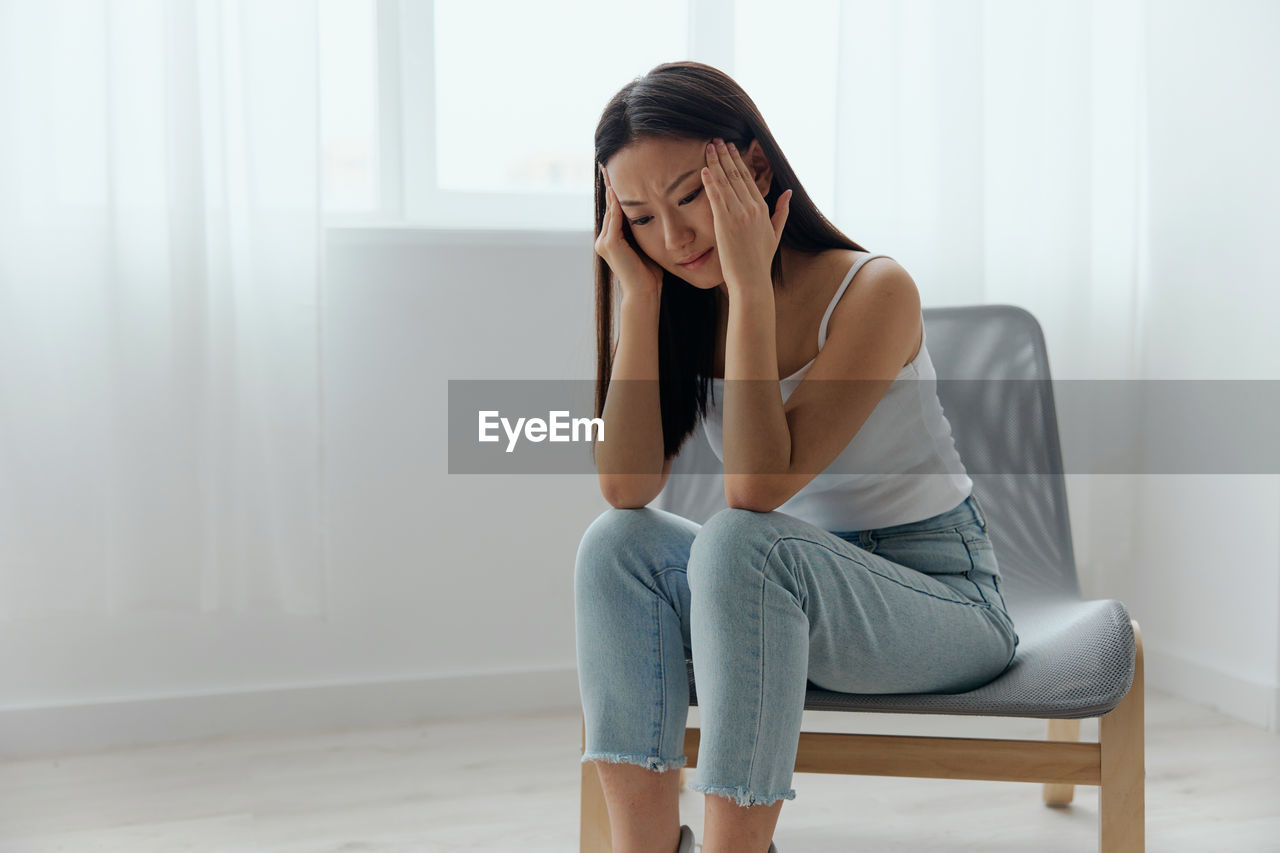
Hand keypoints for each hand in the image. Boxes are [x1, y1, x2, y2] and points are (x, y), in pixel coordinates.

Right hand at [596, 163, 664, 301]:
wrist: (645, 293)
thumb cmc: (650, 274)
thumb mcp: (646, 247)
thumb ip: (643, 232)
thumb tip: (655, 216)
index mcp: (612, 240)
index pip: (614, 210)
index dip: (615, 192)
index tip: (616, 172)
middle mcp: (603, 239)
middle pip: (609, 206)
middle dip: (609, 184)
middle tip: (607, 162)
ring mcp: (604, 242)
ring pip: (611, 209)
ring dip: (612, 188)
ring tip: (611, 169)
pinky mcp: (610, 244)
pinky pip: (615, 217)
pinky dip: (617, 202)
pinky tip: (620, 188)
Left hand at [701, 139, 791, 297]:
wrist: (751, 279)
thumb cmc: (760, 260)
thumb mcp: (776, 234)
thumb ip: (782, 211)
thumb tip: (788, 192)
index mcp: (762, 209)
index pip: (749, 179)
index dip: (738, 161)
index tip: (731, 148)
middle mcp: (752, 208)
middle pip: (737, 175)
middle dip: (726, 155)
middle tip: (718, 139)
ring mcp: (738, 215)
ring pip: (726, 182)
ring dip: (716, 162)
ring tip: (709, 147)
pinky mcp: (725, 223)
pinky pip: (716, 197)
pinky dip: (710, 182)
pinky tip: (704, 169)